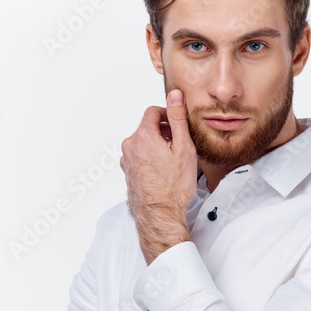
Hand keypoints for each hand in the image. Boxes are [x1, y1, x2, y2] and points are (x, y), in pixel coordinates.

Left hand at [120, 89, 197, 263]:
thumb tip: (174, 96)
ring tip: (173, 160)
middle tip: (180, 143)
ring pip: (143, 142)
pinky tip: (163, 170)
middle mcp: (129, 146)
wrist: (159, 215)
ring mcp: (126, 160)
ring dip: (157, 145)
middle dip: (163, 131)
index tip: (177, 123)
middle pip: (147, 127)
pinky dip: (150, 157)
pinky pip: (139, 156)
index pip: (152, 112)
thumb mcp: (183, 147)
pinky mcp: (127, 172)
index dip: (167, 114)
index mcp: (142, 136)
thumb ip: (177, 118)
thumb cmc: (173, 186)